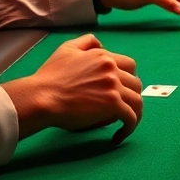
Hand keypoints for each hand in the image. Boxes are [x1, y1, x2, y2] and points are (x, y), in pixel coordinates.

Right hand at [1, 34, 143, 142]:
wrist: (42, 96)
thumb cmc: (50, 77)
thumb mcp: (67, 49)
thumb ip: (85, 42)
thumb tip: (100, 44)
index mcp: (103, 57)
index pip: (129, 65)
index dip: (127, 78)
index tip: (121, 90)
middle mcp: (112, 69)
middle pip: (136, 83)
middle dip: (131, 95)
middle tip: (121, 107)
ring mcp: (113, 86)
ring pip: (137, 100)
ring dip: (134, 113)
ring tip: (125, 123)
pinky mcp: (112, 104)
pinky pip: (131, 117)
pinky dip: (129, 127)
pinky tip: (118, 136)